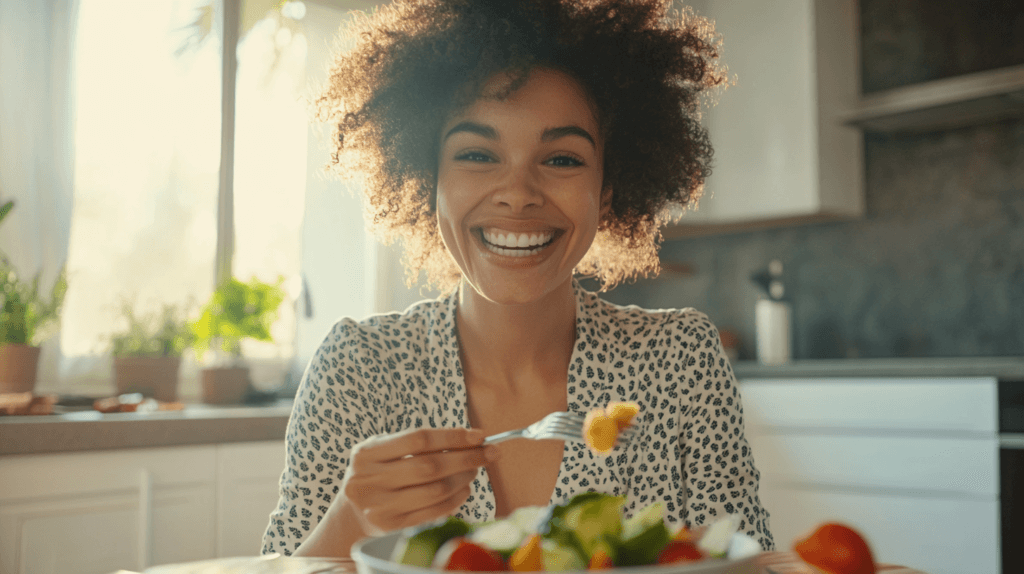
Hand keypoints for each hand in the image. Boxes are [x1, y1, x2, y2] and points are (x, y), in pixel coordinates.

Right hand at [341, 427, 495, 534]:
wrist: (353, 512)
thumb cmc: (378, 473)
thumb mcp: (383, 451)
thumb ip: (417, 442)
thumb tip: (470, 439)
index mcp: (367, 454)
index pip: (419, 438)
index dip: (453, 436)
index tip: (479, 435)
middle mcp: (370, 480)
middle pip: (430, 465)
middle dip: (466, 457)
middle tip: (488, 452)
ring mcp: (380, 507)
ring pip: (435, 490)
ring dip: (463, 478)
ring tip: (474, 469)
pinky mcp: (392, 527)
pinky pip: (434, 511)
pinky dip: (455, 499)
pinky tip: (464, 489)